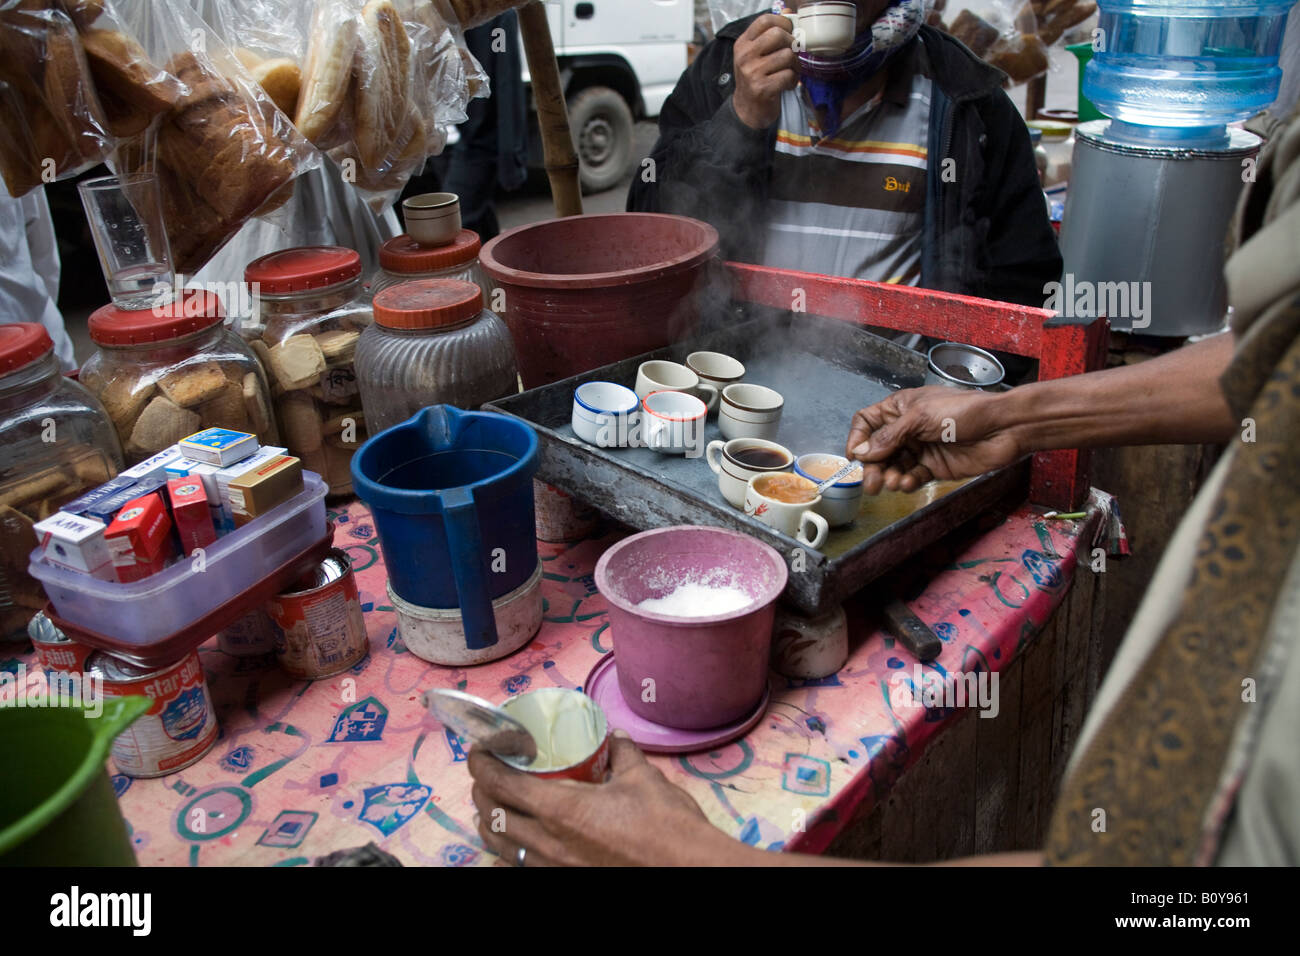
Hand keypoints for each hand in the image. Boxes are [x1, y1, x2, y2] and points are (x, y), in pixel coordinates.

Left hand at [468, 733, 729, 865]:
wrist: (686, 868)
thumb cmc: (665, 824)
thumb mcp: (643, 779)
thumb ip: (622, 754)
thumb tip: (615, 737)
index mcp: (561, 809)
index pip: (502, 783)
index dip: (482, 763)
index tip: (479, 748)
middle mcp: (547, 841)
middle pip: (491, 815)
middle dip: (482, 790)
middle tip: (488, 772)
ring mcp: (554, 867)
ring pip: (500, 846)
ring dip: (490, 822)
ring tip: (493, 806)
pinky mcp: (564, 880)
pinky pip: (521, 868)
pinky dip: (509, 851)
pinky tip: (518, 842)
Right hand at [732, 13, 798, 129]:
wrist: (747, 110)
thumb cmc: (756, 79)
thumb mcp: (755, 55)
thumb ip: (769, 36)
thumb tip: (789, 15)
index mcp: (743, 44)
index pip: (764, 21)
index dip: (783, 23)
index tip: (789, 32)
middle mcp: (745, 56)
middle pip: (778, 34)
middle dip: (791, 44)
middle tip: (791, 55)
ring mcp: (752, 73)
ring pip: (787, 56)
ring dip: (795, 66)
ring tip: (790, 73)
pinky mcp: (762, 88)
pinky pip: (788, 75)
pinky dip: (793, 81)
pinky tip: (787, 85)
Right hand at [845, 386, 1021, 492]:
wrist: (1002, 428)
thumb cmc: (965, 411)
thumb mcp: (920, 417)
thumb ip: (890, 436)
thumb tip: (863, 453)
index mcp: (901, 408)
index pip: (867, 422)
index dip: (858, 438)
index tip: (855, 457)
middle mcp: (907, 428)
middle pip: (877, 450)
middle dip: (872, 466)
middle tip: (871, 483)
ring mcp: (921, 448)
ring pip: (893, 466)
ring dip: (889, 476)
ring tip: (893, 483)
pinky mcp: (934, 467)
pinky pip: (912, 477)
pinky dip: (907, 482)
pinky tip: (908, 483)